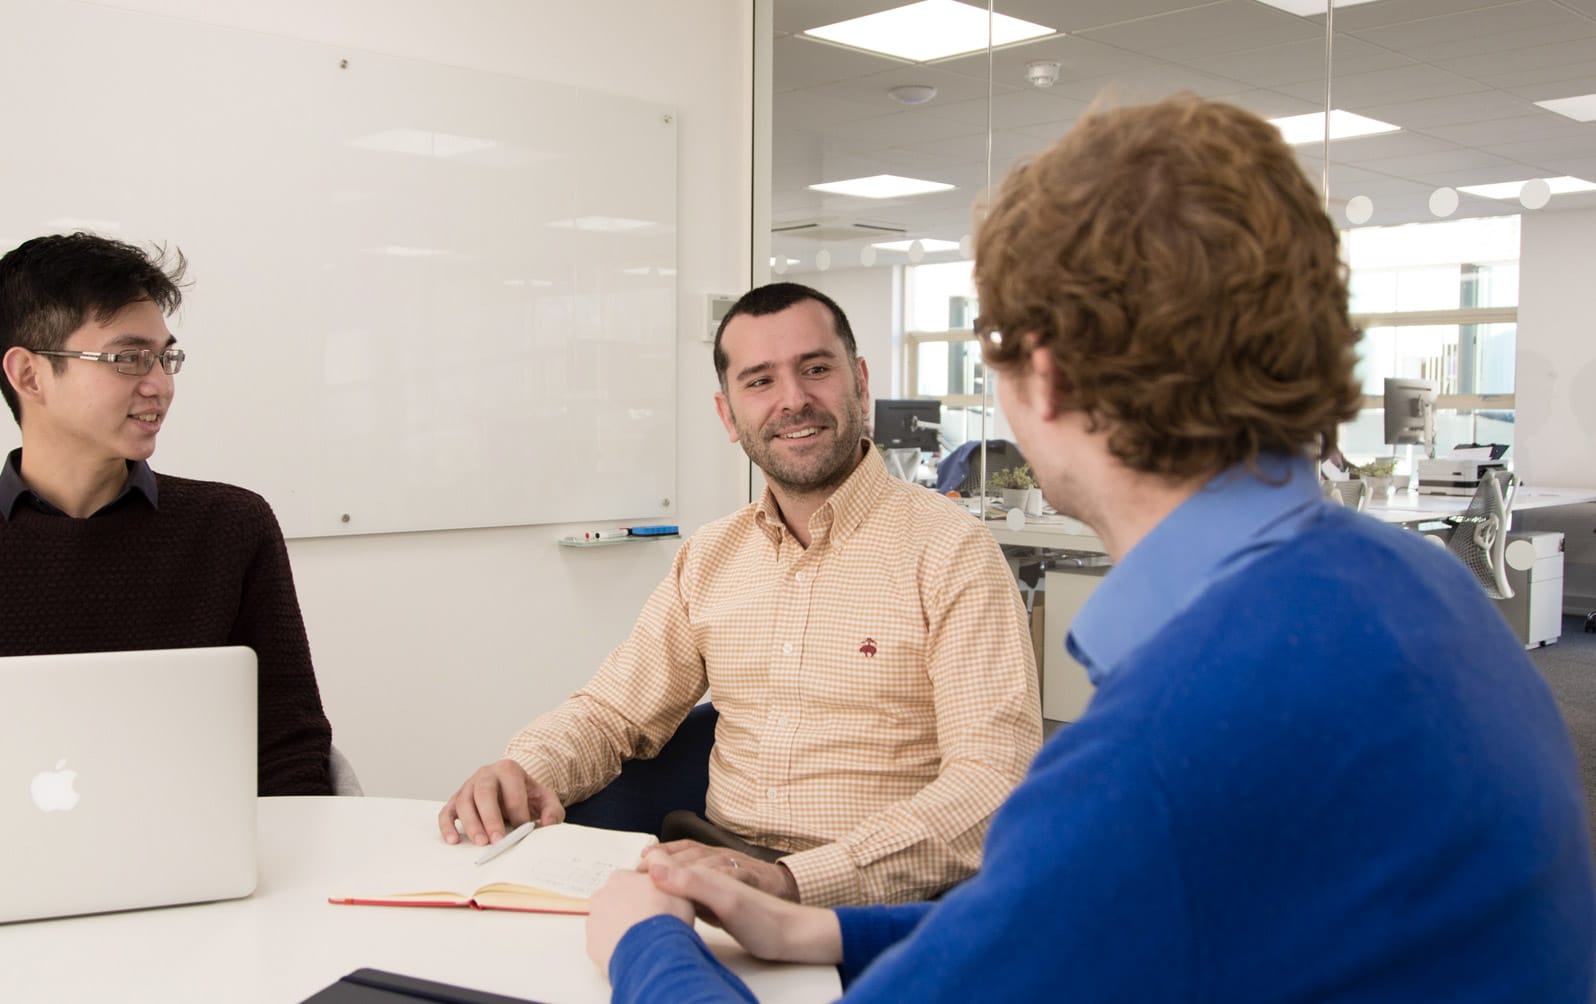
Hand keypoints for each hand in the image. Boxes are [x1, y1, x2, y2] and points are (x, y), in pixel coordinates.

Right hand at [437, 758, 563, 845]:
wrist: (512, 790)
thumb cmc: (527, 796)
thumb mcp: (545, 799)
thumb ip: (552, 810)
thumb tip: (547, 824)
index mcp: (508, 769)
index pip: (512, 789)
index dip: (518, 811)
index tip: (524, 830)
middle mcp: (485, 774)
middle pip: (483, 792)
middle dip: (490, 818)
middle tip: (497, 840)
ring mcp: (468, 786)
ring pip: (463, 802)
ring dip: (471, 824)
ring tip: (481, 843)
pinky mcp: (455, 800)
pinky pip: (446, 811)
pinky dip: (447, 826)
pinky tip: (453, 840)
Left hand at [586, 869, 694, 969]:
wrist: (653, 951)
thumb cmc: (667, 918)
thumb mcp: (677, 887)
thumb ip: (665, 878)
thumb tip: (665, 875)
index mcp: (621, 877)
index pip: (631, 881)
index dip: (645, 894)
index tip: (655, 905)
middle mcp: (602, 896)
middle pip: (615, 900)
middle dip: (628, 909)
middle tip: (648, 923)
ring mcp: (595, 921)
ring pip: (607, 922)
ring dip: (620, 928)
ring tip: (642, 940)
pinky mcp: (593, 944)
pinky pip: (604, 944)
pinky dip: (616, 946)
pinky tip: (632, 951)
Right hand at [639, 849, 841, 964]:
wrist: (795, 933)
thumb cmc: (763, 920)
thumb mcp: (725, 901)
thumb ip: (690, 881)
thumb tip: (654, 863)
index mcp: (708, 870)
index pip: (669, 862)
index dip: (647, 867)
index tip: (625, 876)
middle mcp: (713, 873)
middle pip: (675, 863)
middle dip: (651, 866)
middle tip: (627, 876)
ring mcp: (719, 887)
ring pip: (684, 872)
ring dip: (664, 872)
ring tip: (644, 878)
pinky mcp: (724, 902)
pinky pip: (695, 887)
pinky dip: (680, 885)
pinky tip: (678, 894)